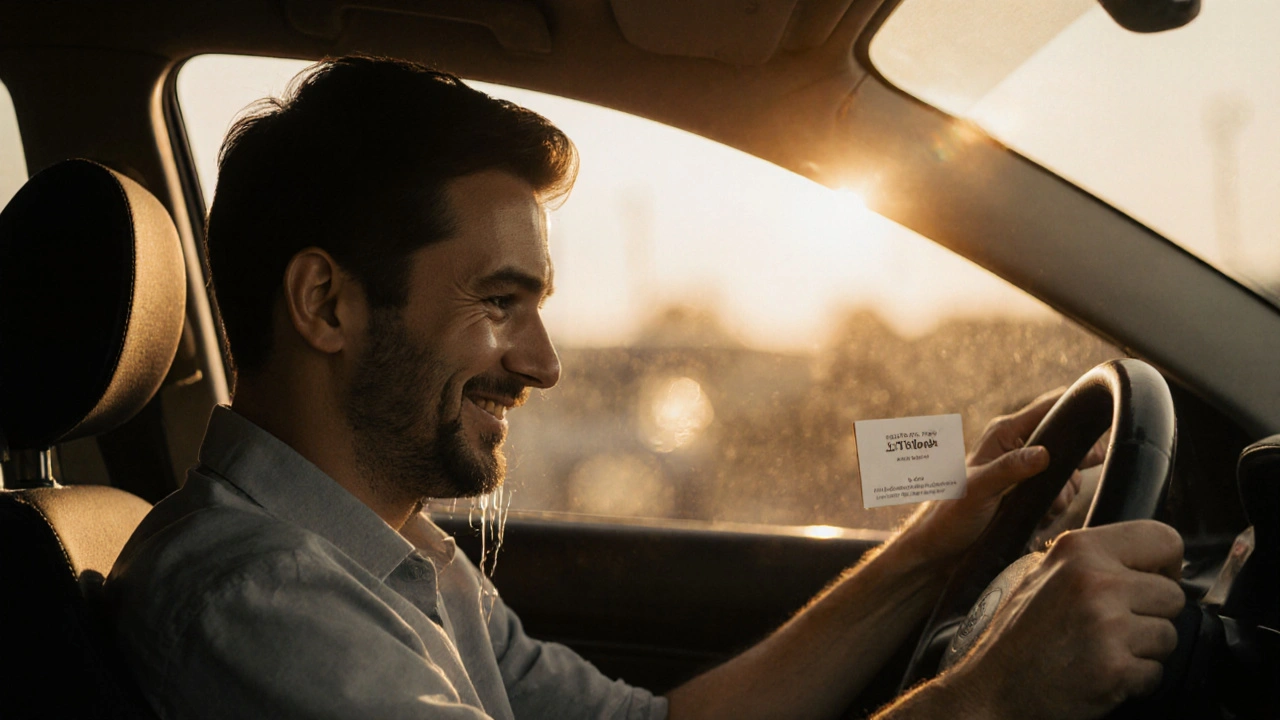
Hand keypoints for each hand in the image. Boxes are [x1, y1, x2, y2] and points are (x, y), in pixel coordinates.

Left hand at [897, 389, 1067, 563]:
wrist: (942, 546)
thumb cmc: (951, 512)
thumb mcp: (979, 488)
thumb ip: (1010, 469)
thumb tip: (1045, 454)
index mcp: (1006, 433)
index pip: (1051, 407)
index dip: (1077, 413)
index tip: (1099, 431)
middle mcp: (1019, 447)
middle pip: (1070, 446)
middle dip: (1069, 473)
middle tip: (1054, 493)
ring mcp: (1027, 471)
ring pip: (1069, 476)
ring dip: (1060, 496)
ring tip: (1036, 510)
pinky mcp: (1032, 494)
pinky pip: (1061, 496)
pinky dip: (1054, 509)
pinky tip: (1036, 518)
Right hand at [949, 521, 1185, 719]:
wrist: (993, 687)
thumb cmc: (1020, 636)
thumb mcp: (1045, 574)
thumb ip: (1094, 561)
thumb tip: (1148, 561)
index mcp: (1080, 549)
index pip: (1164, 539)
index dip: (1165, 566)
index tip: (1152, 581)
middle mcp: (1095, 580)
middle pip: (1172, 594)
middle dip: (1151, 616)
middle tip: (1113, 628)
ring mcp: (1106, 624)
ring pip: (1168, 635)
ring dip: (1144, 650)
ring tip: (1102, 650)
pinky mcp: (1115, 667)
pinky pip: (1156, 673)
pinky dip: (1135, 680)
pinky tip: (1100, 673)